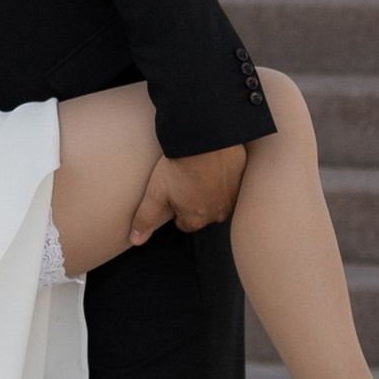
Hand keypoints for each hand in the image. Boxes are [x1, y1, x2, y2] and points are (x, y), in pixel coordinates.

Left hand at [127, 142, 248, 248]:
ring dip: (212, 190)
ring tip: (200, 170)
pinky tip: (214, 164)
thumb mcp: (155, 192)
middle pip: (203, 212)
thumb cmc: (179, 164)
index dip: (177, 207)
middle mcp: (218, 214)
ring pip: (219, 199)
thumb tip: (136, 240)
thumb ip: (146, 218)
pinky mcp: (243, 180)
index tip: (174, 192)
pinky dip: (225, 177)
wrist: (204, 138)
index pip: (184, 223)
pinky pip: (233, 184)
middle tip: (186, 178)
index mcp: (196, 220)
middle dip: (195, 200)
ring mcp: (233, 197)